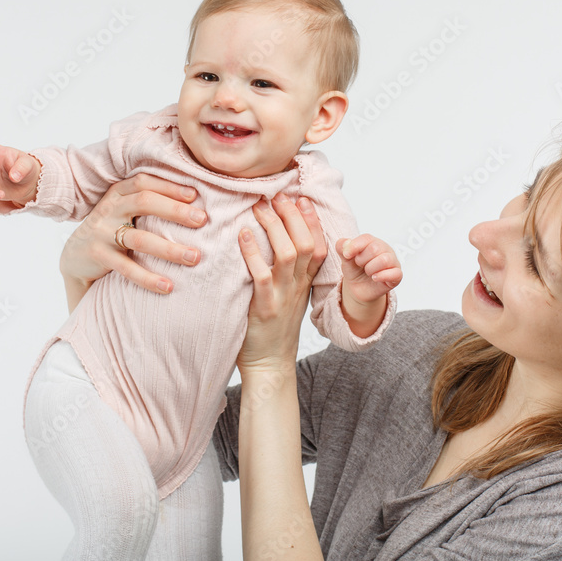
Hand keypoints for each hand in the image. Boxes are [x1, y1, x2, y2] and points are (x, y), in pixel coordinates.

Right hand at [59, 175, 206, 306]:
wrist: (75, 256)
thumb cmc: (113, 229)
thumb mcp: (126, 211)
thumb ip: (150, 202)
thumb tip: (197, 201)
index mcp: (119, 193)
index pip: (145, 182)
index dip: (169, 187)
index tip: (196, 195)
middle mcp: (110, 208)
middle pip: (144, 202)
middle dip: (175, 210)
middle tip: (202, 220)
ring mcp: (102, 232)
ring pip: (140, 238)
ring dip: (170, 249)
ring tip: (195, 257)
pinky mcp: (98, 256)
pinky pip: (126, 268)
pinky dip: (148, 278)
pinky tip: (168, 286)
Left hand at [236, 194, 326, 373]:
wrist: (270, 364)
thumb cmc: (273, 328)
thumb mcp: (289, 296)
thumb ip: (288, 272)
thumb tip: (276, 241)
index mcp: (306, 283)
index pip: (319, 245)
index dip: (312, 220)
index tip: (301, 198)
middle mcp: (298, 287)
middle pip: (306, 244)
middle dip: (293, 216)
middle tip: (277, 196)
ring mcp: (283, 297)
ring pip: (289, 254)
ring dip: (274, 227)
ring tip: (260, 207)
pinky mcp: (265, 308)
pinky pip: (262, 276)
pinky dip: (253, 253)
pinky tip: (243, 235)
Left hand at [336, 234, 402, 304]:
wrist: (358, 289)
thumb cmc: (355, 270)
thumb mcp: (345, 259)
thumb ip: (341, 248)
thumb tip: (345, 243)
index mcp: (373, 242)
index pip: (366, 238)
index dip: (354, 246)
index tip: (346, 255)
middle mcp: (385, 250)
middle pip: (375, 248)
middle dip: (362, 260)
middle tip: (360, 265)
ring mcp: (393, 262)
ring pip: (384, 260)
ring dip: (370, 268)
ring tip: (368, 272)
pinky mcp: (397, 276)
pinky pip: (396, 273)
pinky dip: (382, 276)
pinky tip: (374, 278)